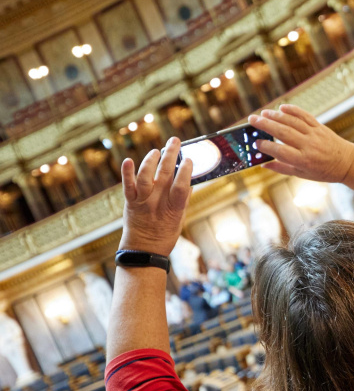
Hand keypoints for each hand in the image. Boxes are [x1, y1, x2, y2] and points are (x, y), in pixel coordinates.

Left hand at [119, 137, 192, 255]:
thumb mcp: (180, 218)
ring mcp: (142, 201)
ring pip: (145, 176)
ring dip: (150, 161)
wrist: (142, 250)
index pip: (180, 185)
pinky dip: (127, 172)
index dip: (185, 171)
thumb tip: (189, 180)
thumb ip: (183, 199)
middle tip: (174, 141)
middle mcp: (157, 203)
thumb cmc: (165, 234)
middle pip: (164, 175)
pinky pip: (127, 186)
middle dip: (170, 155)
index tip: (189, 158)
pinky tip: (128, 160)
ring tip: (156, 151)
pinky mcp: (130, 202)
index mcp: (174, 208)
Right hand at [248, 104, 353, 182]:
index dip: (266, 146)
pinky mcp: (319, 126)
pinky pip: (304, 116)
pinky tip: (282, 107)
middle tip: (252, 120)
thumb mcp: (303, 175)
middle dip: (266, 125)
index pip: (281, 151)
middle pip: (284, 133)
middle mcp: (308, 146)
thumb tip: (263, 165)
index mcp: (303, 161)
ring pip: (292, 122)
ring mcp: (314, 134)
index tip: (255, 142)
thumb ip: (283, 169)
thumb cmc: (323, 171)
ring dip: (276, 116)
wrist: (347, 162)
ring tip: (262, 113)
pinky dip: (293, 110)